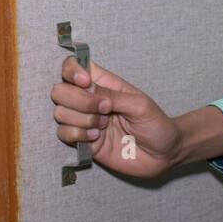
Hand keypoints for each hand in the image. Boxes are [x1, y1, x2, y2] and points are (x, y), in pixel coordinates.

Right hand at [51, 56, 180, 177]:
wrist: (163, 155)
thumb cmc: (155, 124)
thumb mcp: (139, 105)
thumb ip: (112, 96)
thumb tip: (87, 90)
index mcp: (103, 83)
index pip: (73, 66)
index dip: (72, 71)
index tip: (85, 82)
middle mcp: (88, 100)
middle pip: (60, 90)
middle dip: (78, 100)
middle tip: (105, 110)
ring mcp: (84, 121)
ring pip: (60, 113)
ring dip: (82, 119)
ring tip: (104, 125)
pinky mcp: (83, 141)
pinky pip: (63, 134)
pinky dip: (77, 135)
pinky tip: (96, 138)